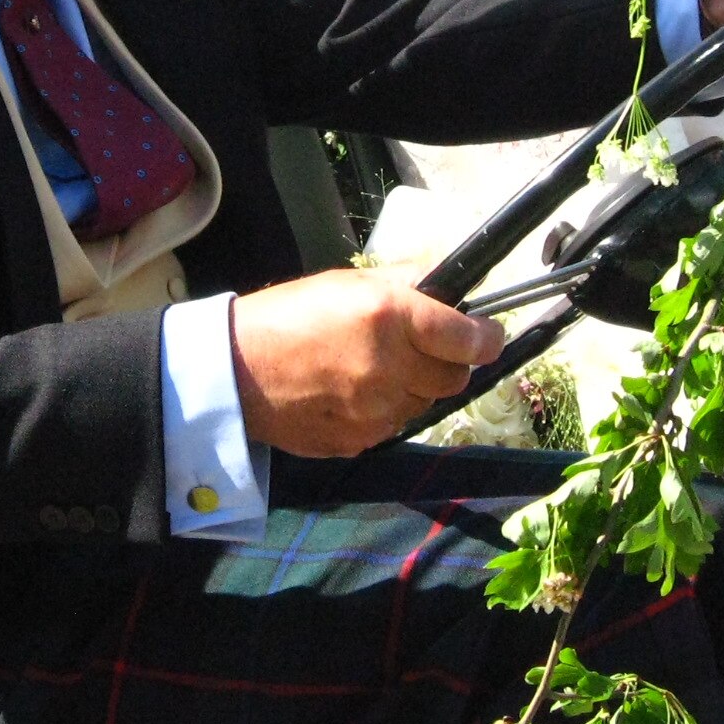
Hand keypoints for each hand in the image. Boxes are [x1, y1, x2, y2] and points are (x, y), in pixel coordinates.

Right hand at [228, 269, 504, 456]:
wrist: (235, 371)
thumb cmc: (288, 316)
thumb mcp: (347, 283)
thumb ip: (402, 284)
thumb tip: (443, 285)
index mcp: (391, 317)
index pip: (469, 339)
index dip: (486, 337)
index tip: (488, 335)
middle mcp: (391, 367)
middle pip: (455, 378)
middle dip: (450, 363)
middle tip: (427, 349)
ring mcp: (377, 410)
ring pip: (426, 404)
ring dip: (416, 388)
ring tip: (379, 369)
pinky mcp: (361, 440)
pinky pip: (394, 426)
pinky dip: (386, 411)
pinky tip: (354, 393)